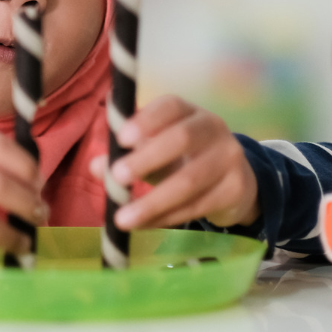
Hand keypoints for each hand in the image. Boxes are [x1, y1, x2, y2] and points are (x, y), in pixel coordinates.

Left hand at [91, 95, 259, 230]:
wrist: (235, 181)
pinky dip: (167, 217)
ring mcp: (229, 158)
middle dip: (148, 158)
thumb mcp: (156, 151)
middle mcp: (213, 127)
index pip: (170, 106)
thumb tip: (95, 166)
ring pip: (190, 180)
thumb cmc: (184, 159)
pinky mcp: (235, 189)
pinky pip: (197, 205)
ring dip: (153, 201)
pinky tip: (145, 225)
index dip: (147, 120)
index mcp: (189, 112)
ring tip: (122, 218)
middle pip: (183, 138)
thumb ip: (127, 155)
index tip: (121, 138)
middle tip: (117, 177)